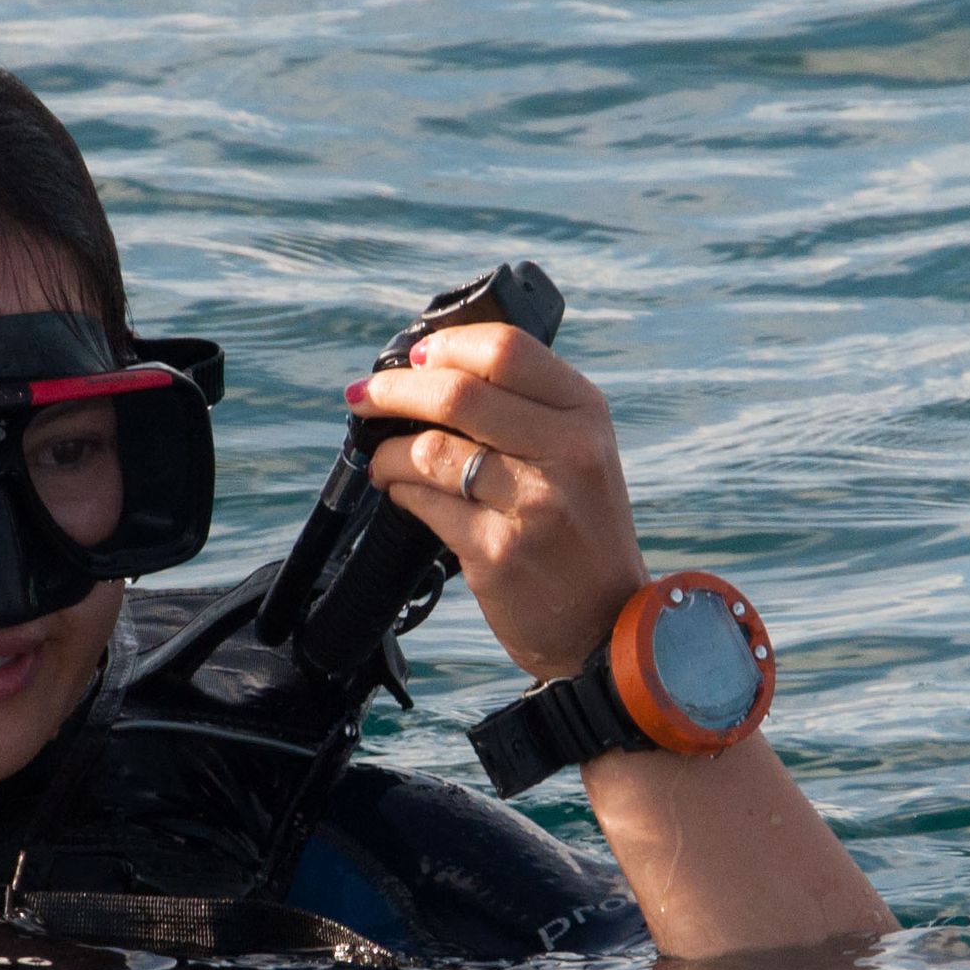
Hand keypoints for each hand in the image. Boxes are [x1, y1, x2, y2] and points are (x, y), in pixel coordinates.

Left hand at [350, 324, 647, 681]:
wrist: (606, 623)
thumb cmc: (581, 531)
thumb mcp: (580, 454)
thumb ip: (528, 409)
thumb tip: (436, 367)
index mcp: (585, 415)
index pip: (506, 350)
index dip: (447, 346)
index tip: (414, 357)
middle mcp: (567, 452)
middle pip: (459, 393)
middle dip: (393, 391)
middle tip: (363, 398)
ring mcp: (534, 504)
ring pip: (430, 450)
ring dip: (388, 451)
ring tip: (383, 461)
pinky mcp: (499, 551)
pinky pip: (424, 503)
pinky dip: (398, 491)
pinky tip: (400, 493)